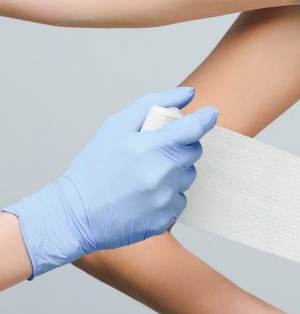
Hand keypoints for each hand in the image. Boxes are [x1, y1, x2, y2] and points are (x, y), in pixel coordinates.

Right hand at [2, 87, 217, 278]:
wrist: (74, 215)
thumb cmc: (94, 166)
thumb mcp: (115, 126)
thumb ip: (154, 104)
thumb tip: (190, 93)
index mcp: (148, 147)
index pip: (193, 130)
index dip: (206, 119)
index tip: (210, 114)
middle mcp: (159, 174)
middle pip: (193, 152)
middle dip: (180, 148)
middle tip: (156, 151)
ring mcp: (163, 199)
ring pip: (188, 177)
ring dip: (175, 172)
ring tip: (145, 175)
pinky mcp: (164, 219)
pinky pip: (180, 200)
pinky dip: (168, 196)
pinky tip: (145, 196)